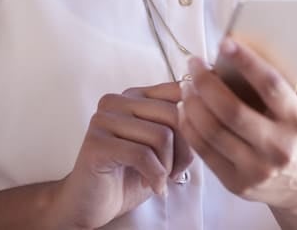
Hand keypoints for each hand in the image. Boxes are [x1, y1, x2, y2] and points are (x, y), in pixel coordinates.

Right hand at [50, 82, 192, 229]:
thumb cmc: (130, 175)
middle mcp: (118, 101)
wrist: (91, 204)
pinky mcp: (96, 143)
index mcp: (136, 94)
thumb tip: (206, 112)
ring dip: (168, 166)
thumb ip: (180, 125)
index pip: (180, 93)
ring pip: (161, 135)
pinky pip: (142, 155)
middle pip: (174, 114)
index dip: (195, 124)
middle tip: (177, 171)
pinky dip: (155, 176)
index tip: (190, 150)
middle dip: (184, 149)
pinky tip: (152, 186)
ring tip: (160, 179)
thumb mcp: (163, 145)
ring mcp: (104, 119)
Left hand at [178, 38, 296, 211]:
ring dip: (193, 104)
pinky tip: (185, 109)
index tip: (225, 43)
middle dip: (206, 83)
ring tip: (186, 84)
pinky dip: (190, 128)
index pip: (270, 85)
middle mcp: (279, 146)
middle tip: (194, 63)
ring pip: (213, 132)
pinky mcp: (236, 183)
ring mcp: (256, 168)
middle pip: (232, 110)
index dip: (246, 62)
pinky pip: (205, 152)